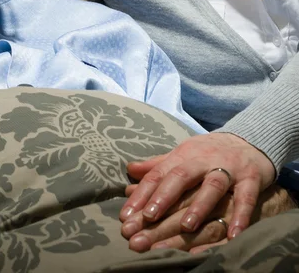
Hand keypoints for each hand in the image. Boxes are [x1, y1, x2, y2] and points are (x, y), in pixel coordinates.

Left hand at [119, 133, 275, 239]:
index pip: (158, 174)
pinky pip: (246, 198)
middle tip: (148, 218)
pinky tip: (233, 236)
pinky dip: (241, 216)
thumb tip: (129, 170)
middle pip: (180, 176)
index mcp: (183, 155)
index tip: (126, 215)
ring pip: (212, 185)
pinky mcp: (251, 178)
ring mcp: (228, 168)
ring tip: (186, 227)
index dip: (141, 194)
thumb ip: (158, 165)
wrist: (249, 141)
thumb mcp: (183, 155)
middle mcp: (202, 160)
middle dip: (164, 196)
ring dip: (199, 206)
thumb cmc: (208, 153)